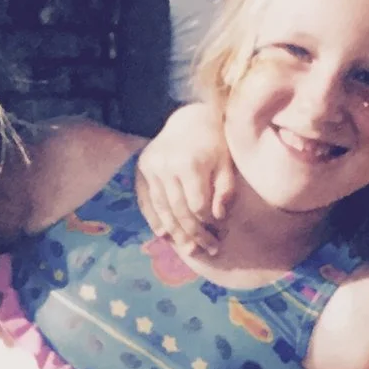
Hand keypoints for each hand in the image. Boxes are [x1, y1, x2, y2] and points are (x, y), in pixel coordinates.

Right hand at [135, 102, 233, 257]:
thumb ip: (225, 190)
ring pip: (162, 209)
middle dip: (193, 234)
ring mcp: (150, 168)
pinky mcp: (141, 169)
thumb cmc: (214, 142)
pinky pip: (146, 201)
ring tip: (189, 249)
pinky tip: (164, 235)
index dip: (208, 223)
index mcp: (188, 164)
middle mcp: (165, 167)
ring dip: (175, 233)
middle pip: (178, 211)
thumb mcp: (226, 162)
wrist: (188, 118)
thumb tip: (218, 218)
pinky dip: (154, 219)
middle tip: (207, 249)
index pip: (197, 205)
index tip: (218, 232)